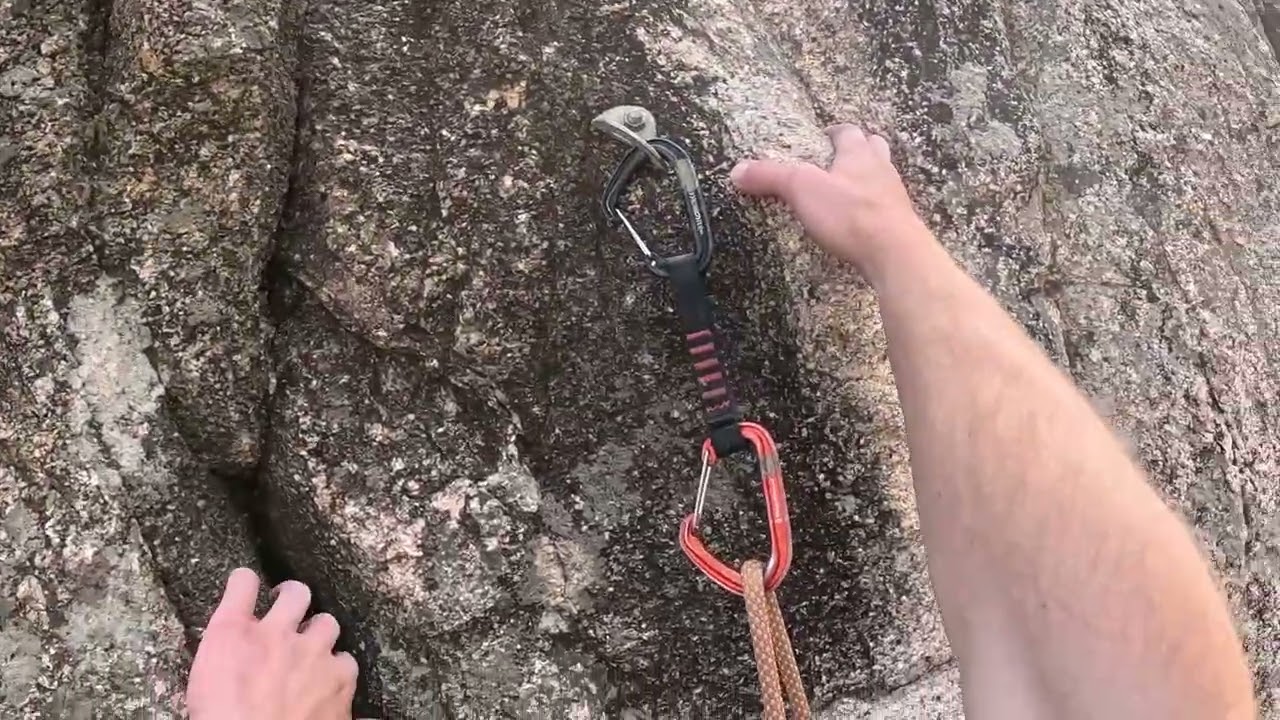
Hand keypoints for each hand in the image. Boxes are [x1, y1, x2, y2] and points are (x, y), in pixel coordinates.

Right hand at [186, 569, 358, 719]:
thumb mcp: (202, 685)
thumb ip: (224, 657)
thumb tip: (232, 656)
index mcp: (233, 635)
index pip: (242, 584)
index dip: (245, 581)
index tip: (246, 584)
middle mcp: (276, 635)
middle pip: (296, 593)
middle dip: (293, 597)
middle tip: (288, 608)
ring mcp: (312, 654)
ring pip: (327, 623)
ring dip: (319, 634)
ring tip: (312, 649)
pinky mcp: (339, 679)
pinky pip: (347, 661)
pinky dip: (338, 670)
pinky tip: (329, 682)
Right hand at [730, 124, 928, 279]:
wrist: (895, 252)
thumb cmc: (850, 214)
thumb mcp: (801, 189)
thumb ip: (770, 176)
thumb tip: (736, 170)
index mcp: (858, 154)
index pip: (848, 132)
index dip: (835, 132)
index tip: (822, 136)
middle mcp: (880, 170)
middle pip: (873, 149)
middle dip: (858, 150)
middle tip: (838, 159)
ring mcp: (894, 197)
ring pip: (882, 177)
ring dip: (868, 178)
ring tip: (849, 189)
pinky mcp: (899, 224)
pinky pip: (886, 208)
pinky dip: (873, 209)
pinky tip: (861, 221)